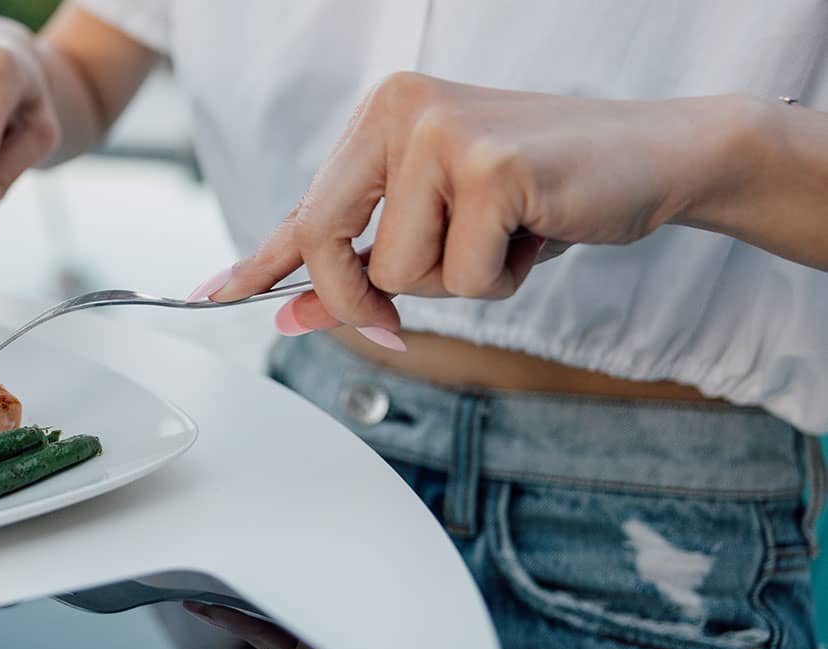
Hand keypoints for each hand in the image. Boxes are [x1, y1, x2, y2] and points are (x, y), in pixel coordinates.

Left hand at [192, 72, 732, 348]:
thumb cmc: (541, 194)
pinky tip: (536, 231)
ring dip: (459, 280)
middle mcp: (400, 111)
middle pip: (328, 243)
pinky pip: (464, 277)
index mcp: (381, 117)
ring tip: (505, 233)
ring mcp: (443, 132)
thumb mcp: (441, 229)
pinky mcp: (492, 165)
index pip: (306, 207)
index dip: (260, 262)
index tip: (210, 295)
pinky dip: (504, 277)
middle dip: (362, 298)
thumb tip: (287, 314)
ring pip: (400, 274)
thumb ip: (364, 265)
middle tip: (400, 322)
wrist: (653, 157)